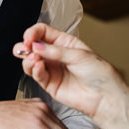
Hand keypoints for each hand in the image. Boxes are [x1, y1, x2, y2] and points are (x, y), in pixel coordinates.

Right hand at [14, 23, 128, 128]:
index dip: (33, 33)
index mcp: (65, 42)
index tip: (29, 38)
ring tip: (33, 59)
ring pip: (31, 61)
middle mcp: (56, 55)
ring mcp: (52, 69)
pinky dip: (34, 70)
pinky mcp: (49, 84)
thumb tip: (35, 46)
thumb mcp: (79, 55)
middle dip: (24, 46)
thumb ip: (55, 51)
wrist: (104, 96)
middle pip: (33, 46)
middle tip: (24, 48)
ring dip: (28, 59)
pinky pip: (36, 75)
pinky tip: (39, 67)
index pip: (43, 32)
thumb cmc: (99, 73)